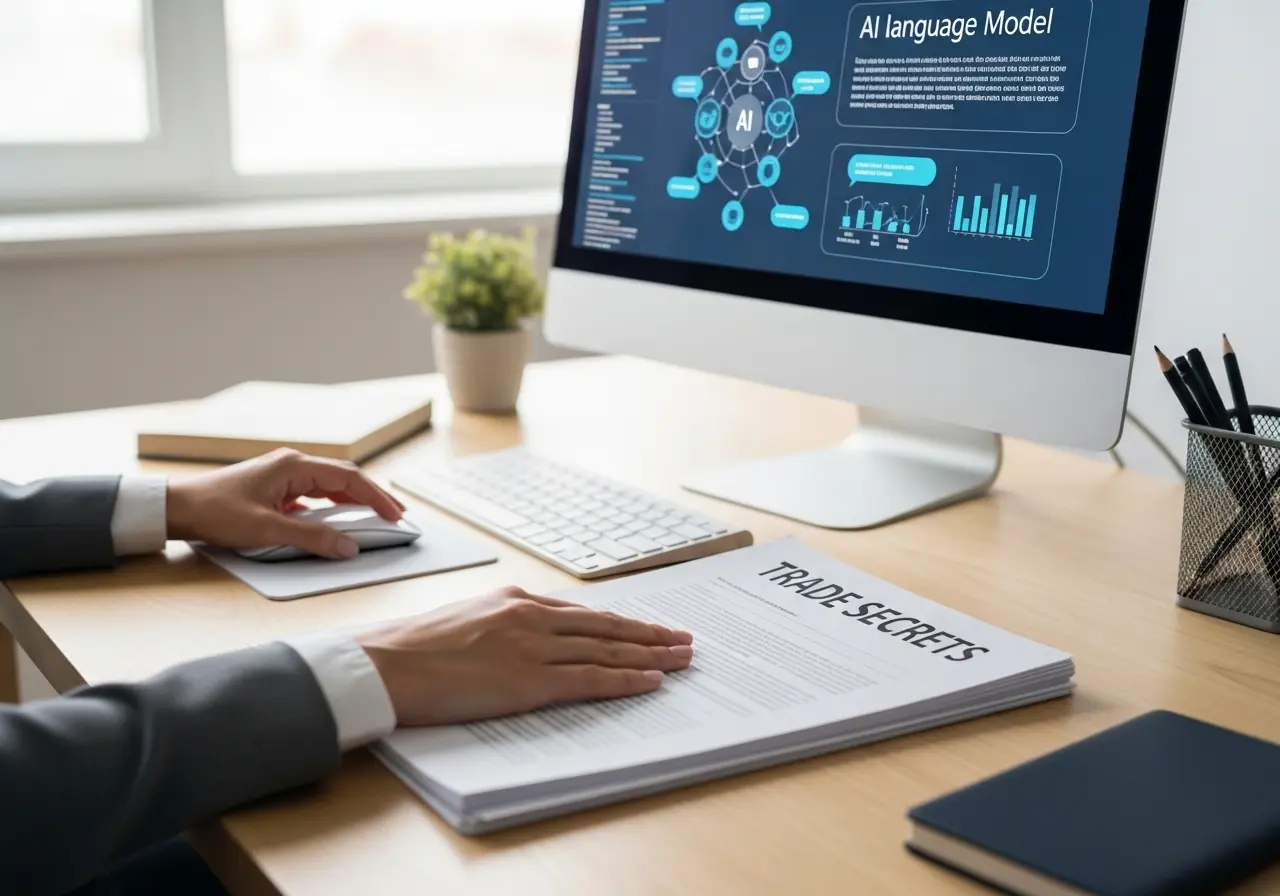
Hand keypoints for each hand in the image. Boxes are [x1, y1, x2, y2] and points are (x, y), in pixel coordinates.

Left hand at [166, 448, 405, 559]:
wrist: (177, 507)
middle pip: (344, 477)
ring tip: (374, 515)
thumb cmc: (216, 512)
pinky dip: (332, 504)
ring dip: (353, 500)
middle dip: (372, 496)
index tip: (396, 515)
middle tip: (395, 514)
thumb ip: (312, 538)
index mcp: (295, 466)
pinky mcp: (274, 486)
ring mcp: (283, 474)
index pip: (349, 478)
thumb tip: (348, 547)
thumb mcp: (267, 530)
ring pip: (329, 484)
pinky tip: (336, 518)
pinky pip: (313, 492)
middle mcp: (292, 464)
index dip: (376, 498)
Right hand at [356, 587, 694, 725]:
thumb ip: (499, 625)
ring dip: (651, 654)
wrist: (387, 664)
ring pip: (607, 650)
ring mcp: (534, 648)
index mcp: (515, 601)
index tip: (646, 626)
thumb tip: (516, 640)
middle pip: (606, 626)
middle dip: (649, 633)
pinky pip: (591, 680)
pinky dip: (626, 679)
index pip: (582, 613)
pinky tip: (652, 681)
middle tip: (683, 638)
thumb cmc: (413, 649)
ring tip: (681, 658)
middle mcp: (532, 617)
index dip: (620, 622)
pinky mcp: (530, 680)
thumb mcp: (464, 620)